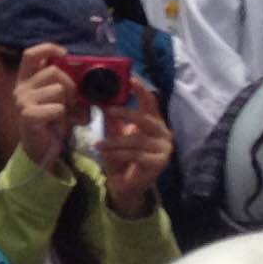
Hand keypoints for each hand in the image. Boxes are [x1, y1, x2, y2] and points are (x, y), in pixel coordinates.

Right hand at [13, 45, 77, 173]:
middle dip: (71, 84)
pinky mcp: (27, 116)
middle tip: (73, 101)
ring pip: (58, 89)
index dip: (48, 49)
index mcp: (27, 80)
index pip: (31, 55)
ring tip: (65, 115)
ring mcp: (22, 101)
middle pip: (53, 71)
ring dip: (68, 103)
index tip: (64, 53)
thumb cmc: (54, 122)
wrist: (43, 150)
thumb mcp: (65, 100)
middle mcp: (21, 87)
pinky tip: (58, 124)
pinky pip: (56, 108)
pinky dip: (63, 116)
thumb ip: (73, 86)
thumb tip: (92, 78)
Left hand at [97, 95, 172, 218]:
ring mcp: (164, 148)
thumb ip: (113, 118)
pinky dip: (117, 153)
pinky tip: (104, 153)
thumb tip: (101, 98)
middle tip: (109, 109)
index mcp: (155, 123)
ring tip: (98, 144)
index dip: (141, 90)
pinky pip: (135, 155)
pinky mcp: (159, 162)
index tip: (130, 78)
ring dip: (114, 141)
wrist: (126, 185)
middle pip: (145, 119)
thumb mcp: (116, 134)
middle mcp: (163, 133)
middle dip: (126, 113)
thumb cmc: (122, 157)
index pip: (151, 102)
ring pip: (136, 139)